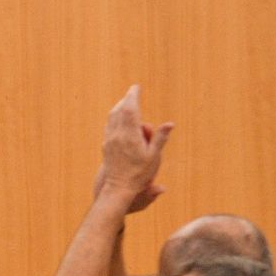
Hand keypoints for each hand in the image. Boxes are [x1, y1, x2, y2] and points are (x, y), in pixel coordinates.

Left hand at [95, 85, 173, 210]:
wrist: (118, 187)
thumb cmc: (139, 174)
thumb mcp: (154, 157)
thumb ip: (160, 138)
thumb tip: (170, 123)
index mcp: (129, 135)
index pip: (130, 110)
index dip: (132, 96)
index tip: (136, 87)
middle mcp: (117, 135)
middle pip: (119, 110)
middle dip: (126, 100)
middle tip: (133, 92)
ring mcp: (109, 140)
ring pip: (112, 117)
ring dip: (119, 107)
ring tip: (126, 102)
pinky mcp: (106, 145)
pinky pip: (109, 125)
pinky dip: (114, 117)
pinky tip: (118, 118)